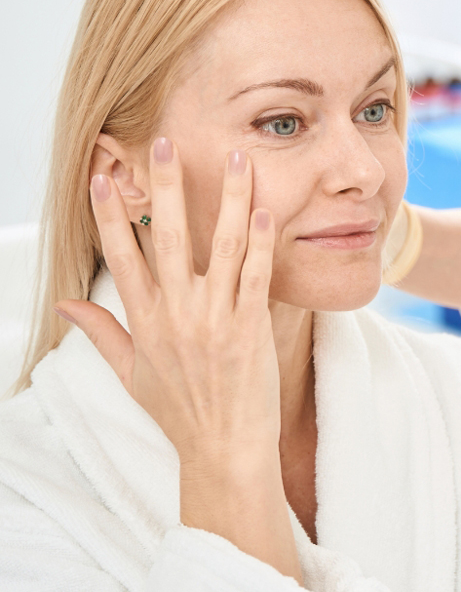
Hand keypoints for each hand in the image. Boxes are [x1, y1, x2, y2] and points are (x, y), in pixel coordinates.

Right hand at [55, 139, 299, 578]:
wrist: (223, 449)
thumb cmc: (179, 413)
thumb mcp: (131, 375)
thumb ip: (100, 333)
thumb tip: (64, 305)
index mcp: (145, 322)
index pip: (120, 256)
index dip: (109, 214)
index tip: (102, 177)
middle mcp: (177, 314)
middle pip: (167, 238)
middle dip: (166, 187)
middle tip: (167, 143)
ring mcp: (215, 319)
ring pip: (221, 247)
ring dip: (229, 200)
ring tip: (238, 159)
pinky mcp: (251, 328)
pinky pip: (256, 277)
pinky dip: (260, 243)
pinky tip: (265, 211)